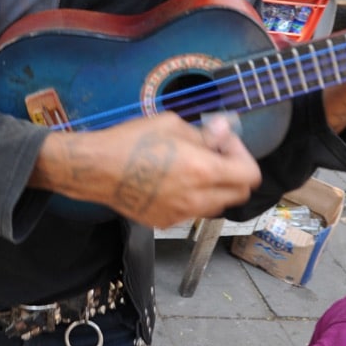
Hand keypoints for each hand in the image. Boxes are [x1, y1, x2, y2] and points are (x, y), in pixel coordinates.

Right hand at [33, 113, 261, 229]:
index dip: (242, 155)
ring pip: (216, 205)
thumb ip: (203, 133)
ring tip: (191, 167)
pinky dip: (191, 197)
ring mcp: (182, 214)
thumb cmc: (131, 141)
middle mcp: (198, 198)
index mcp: (204, 171)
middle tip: (213, 155)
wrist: (96, 169)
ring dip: (214, 187)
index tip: (223, 143)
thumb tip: (223, 132)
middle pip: (239, 194)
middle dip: (233, 173)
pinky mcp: (165, 222)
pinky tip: (170, 180)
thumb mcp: (171, 124)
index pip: (249, 175)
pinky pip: (191, 211)